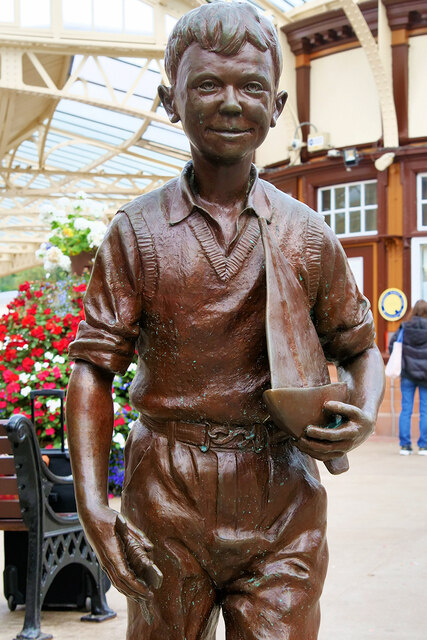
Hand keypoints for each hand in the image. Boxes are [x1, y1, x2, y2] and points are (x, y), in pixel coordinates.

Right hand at [81, 505, 161, 621]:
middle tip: (148, 598)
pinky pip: (114, 576)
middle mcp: (106, 561)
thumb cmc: (106, 517)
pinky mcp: (104, 560)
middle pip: (121, 583)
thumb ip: (137, 535)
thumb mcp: (123, 522)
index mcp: (112, 553)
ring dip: (129, 591)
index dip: (136, 586)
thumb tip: (150, 547)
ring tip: (141, 597)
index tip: (147, 591)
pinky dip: (123, 585)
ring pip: (116, 582)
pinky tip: (131, 586)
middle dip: (135, 593)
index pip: (124, 576)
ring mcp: (104, 562)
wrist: (90, 515)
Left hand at [295, 400, 374, 461]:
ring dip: (308, 450)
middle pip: (326, 448)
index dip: (320, 434)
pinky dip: (310, 453)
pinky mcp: (336, 454)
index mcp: (351, 434)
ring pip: (323, 456)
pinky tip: (300, 446)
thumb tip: (326, 405)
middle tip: (298, 438)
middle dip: (310, 444)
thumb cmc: (357, 416)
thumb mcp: (353, 410)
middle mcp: (346, 445)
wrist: (365, 428)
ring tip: (295, 442)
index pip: (333, 436)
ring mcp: (341, 452)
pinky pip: (322, 457)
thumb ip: (341, 407)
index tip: (307, 429)